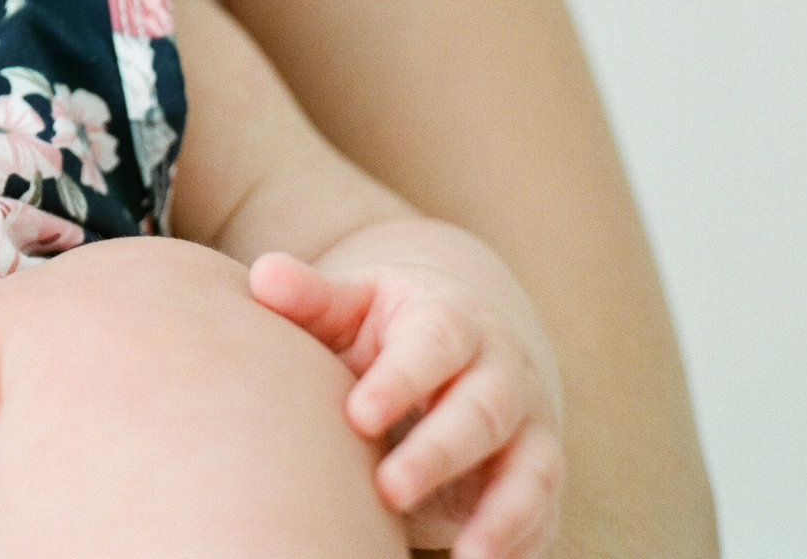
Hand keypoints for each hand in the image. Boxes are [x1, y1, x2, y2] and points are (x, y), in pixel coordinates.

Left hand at [250, 251, 562, 558]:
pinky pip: (542, 512)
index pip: (435, 343)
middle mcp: (503, 371)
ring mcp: (528, 426)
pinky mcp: (538, 476)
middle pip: (483, 411)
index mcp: (452, 319)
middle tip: (387, 489)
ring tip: (468, 558)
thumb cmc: (382, 331)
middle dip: (439, 453)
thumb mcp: (350, 307)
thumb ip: (311, 297)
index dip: (401, 379)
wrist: (456, 352)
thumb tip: (263, 276)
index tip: (356, 415)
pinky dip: (521, 543)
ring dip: (501, 515)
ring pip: (530, 468)